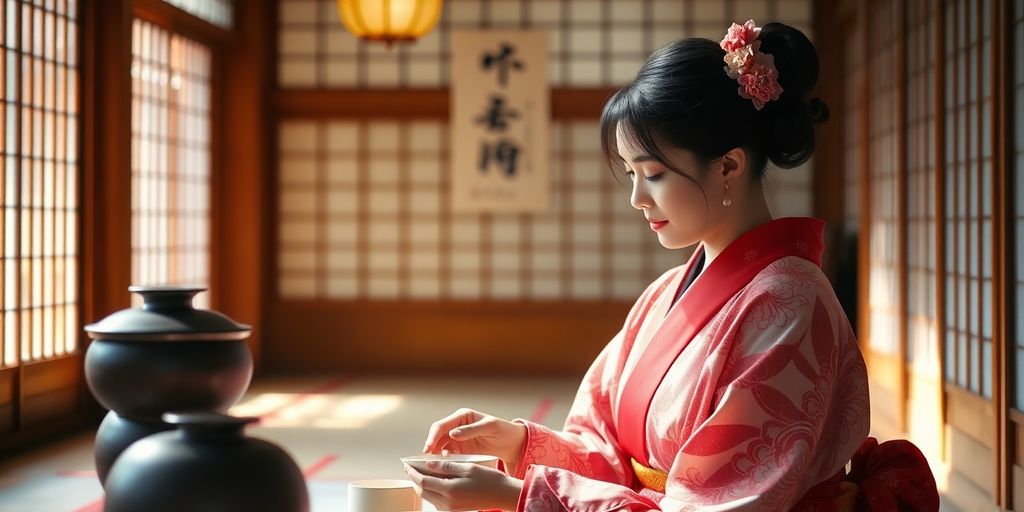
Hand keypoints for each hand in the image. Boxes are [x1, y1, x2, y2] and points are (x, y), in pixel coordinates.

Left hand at [404, 460, 522, 511]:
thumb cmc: (489, 480)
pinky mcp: (454, 510)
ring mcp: (451, 508)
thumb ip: (446, 466)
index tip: (407, 464)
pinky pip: (436, 501)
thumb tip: (428, 464)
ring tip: (419, 472)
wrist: (503, 495)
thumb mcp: (467, 467)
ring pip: (428, 496)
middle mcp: (448, 502)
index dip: (413, 472)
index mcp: (450, 490)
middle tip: (410, 467)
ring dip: (421, 484)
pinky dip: (431, 490)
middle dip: (414, 478)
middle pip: (423, 490)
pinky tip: (432, 482)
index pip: (423, 481)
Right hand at [423, 409, 526, 467]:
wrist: (511, 443)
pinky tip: (443, 465)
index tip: (429, 448)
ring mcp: (457, 437)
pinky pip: (447, 453)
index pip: (442, 425)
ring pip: (440, 445)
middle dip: (431, 446)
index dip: (433, 436)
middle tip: (426, 459)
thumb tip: (453, 433)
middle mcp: (457, 425)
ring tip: (433, 464)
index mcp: (463, 416)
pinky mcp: (460, 448)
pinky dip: (443, 458)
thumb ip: (471, 430)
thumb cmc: (503, 430)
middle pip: (437, 435)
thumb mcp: (490, 427)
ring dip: (435, 453)